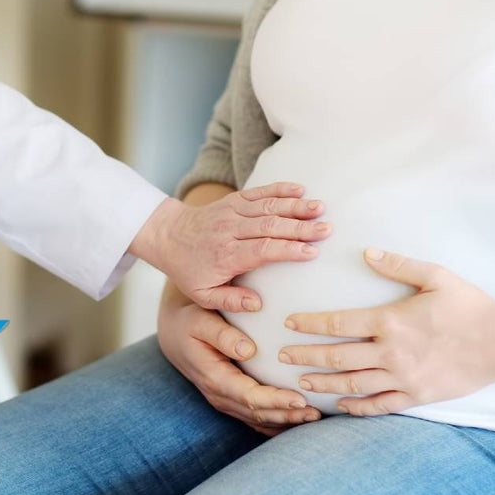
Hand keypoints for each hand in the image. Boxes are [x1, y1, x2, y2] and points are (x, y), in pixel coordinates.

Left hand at [133, 183, 329, 311]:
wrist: (167, 236)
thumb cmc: (188, 269)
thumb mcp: (202, 295)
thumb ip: (230, 301)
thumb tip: (257, 304)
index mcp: (225, 255)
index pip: (262, 250)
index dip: (288, 250)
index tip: (312, 252)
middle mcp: (230, 231)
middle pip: (270, 226)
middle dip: (300, 227)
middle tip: (327, 230)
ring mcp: (232, 212)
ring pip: (268, 206)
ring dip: (296, 206)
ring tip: (321, 208)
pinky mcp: (233, 200)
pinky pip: (259, 192)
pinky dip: (280, 189)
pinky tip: (300, 190)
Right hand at [158, 286, 319, 435]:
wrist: (175, 332)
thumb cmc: (190, 321)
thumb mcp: (200, 320)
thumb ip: (222, 334)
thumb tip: (248, 350)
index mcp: (213, 377)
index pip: (249, 396)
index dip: (276, 400)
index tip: (301, 398)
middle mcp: (219, 395)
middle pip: (257, 413)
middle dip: (287, 415)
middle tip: (317, 413)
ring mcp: (225, 401)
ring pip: (258, 420)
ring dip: (285, 421)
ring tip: (314, 418)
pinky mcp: (231, 401)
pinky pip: (255, 418)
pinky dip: (277, 421)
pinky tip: (297, 420)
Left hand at [279, 249, 494, 416]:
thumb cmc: (470, 306)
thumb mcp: (436, 276)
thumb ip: (398, 265)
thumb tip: (366, 253)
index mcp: (391, 321)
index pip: (338, 323)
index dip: (310, 324)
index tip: (289, 324)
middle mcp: (391, 353)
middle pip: (337, 357)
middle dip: (305, 357)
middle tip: (281, 357)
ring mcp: (403, 378)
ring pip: (353, 384)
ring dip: (324, 384)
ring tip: (301, 383)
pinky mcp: (416, 396)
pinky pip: (380, 405)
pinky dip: (357, 407)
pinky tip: (341, 405)